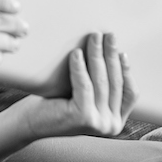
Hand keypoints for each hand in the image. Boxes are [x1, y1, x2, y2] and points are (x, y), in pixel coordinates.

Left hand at [15, 32, 136, 139]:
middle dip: (112, 55)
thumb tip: (114, 52)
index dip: (126, 70)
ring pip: (101, 81)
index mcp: (115, 122)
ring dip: (97, 55)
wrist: (30, 123)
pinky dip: (80, 67)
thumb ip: (101, 84)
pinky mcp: (84, 117)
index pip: (130, 93)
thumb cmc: (56, 105)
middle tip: (109, 35)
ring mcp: (99, 123)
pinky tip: (76, 52)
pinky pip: (85, 85)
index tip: (121, 51)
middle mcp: (111, 126)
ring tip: (94, 37)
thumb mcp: (86, 95)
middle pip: (115, 83)